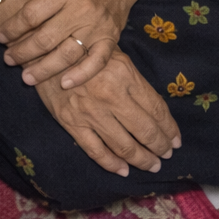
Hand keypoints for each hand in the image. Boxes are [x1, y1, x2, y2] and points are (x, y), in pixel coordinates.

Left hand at [0, 0, 140, 88]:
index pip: (32, 14)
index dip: (13, 28)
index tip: (0, 37)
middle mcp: (81, 10)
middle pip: (47, 38)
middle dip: (23, 52)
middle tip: (8, 59)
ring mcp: (97, 27)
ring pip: (67, 54)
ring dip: (45, 69)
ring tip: (26, 77)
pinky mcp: (110, 39)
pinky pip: (96, 62)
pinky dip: (81, 74)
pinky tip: (64, 84)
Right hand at [35, 48, 180, 177]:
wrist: (43, 49)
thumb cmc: (82, 48)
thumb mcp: (112, 52)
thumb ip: (132, 78)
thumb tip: (155, 108)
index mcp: (124, 74)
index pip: (156, 108)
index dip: (169, 128)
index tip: (176, 140)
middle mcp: (111, 95)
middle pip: (145, 130)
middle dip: (160, 147)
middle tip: (166, 155)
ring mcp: (91, 111)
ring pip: (124, 145)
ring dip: (142, 159)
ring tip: (151, 165)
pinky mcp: (72, 123)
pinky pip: (96, 151)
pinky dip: (112, 164)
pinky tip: (123, 170)